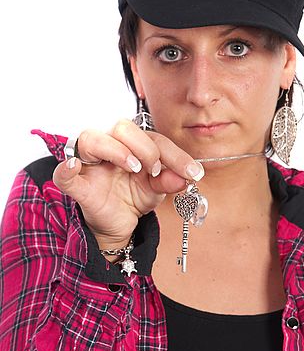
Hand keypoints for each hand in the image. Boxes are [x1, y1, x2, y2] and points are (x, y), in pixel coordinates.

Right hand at [53, 119, 203, 247]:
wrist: (118, 223)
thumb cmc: (133, 196)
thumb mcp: (158, 189)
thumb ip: (171, 181)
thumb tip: (187, 177)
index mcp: (132, 144)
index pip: (153, 138)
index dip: (175, 154)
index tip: (193, 172)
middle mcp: (109, 146)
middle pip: (122, 127)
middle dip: (146, 147)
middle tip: (157, 170)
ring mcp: (90, 163)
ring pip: (93, 139)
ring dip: (118, 150)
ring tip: (134, 168)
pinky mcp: (78, 184)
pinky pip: (64, 172)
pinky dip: (67, 168)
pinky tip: (75, 167)